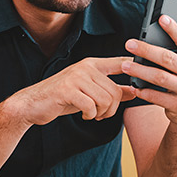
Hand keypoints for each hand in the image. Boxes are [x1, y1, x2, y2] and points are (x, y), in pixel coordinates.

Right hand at [16, 57, 136, 125]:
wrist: (32, 104)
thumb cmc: (63, 98)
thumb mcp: (90, 92)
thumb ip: (111, 90)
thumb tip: (134, 91)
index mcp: (92, 64)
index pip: (121, 62)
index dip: (136, 68)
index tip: (143, 79)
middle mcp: (85, 67)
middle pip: (115, 90)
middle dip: (112, 108)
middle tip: (102, 114)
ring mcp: (76, 77)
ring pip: (106, 99)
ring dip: (102, 113)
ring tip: (93, 114)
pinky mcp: (68, 90)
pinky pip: (92, 106)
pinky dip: (90, 115)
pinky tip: (84, 114)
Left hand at [122, 15, 176, 128]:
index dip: (173, 28)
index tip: (161, 18)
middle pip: (168, 58)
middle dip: (147, 50)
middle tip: (130, 43)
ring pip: (160, 77)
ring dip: (140, 71)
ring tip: (125, 65)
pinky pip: (157, 97)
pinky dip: (143, 91)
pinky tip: (133, 86)